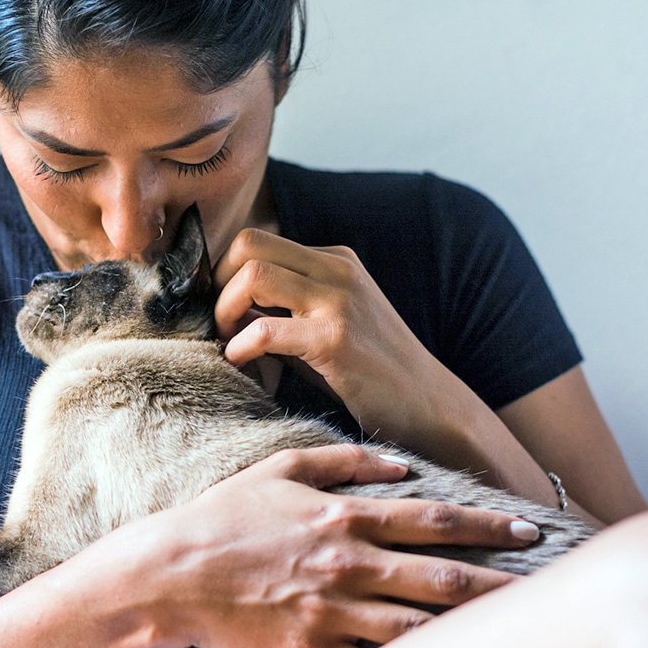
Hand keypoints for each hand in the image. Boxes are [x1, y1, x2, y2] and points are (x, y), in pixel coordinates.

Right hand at [144, 444, 538, 647]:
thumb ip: (345, 461)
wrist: (171, 574)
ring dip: (472, 627)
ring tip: (513, 631)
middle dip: (503, 581)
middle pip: (446, 575)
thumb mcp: (281, 470)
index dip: (491, 525)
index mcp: (346, 516)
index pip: (438, 519)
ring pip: (422, 625)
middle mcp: (351, 563)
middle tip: (546, 585)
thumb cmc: (224, 517)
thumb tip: (399, 464)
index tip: (529, 530)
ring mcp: (334, 611)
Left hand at [212, 229, 471, 449]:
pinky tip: (240, 363)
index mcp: (334, 261)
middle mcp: (337, 270)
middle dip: (218, 283)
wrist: (430, 406)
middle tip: (220, 324)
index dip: (225, 273)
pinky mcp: (335, 339)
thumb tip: (227, 308)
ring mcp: (338, 301)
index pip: (258, 241)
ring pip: (253, 274)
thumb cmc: (371, 373)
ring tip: (229, 342)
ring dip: (225, 310)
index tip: (222, 311)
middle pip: (248, 243)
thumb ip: (284, 309)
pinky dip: (240, 346)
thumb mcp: (327, 325)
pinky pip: (265, 330)